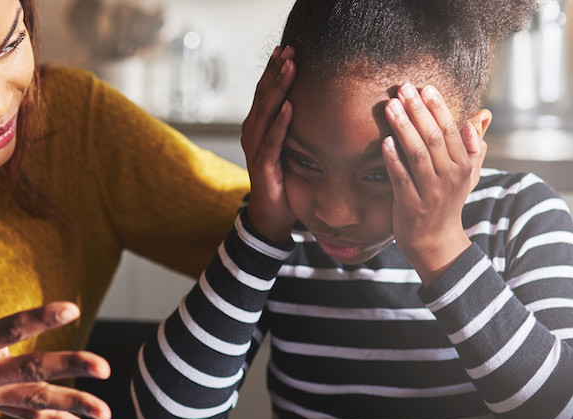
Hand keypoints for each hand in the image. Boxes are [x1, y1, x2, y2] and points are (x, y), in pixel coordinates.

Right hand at [0, 301, 111, 418]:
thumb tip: (2, 343)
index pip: (11, 329)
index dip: (41, 318)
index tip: (71, 310)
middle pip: (32, 371)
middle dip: (70, 368)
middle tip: (104, 368)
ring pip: (35, 400)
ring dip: (73, 404)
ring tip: (105, 413)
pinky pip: (24, 415)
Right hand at [241, 45, 296, 243]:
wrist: (271, 215)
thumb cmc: (283, 179)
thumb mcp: (290, 147)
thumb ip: (296, 126)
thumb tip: (319, 103)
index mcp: (258, 126)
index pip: (265, 92)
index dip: (273, 70)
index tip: (286, 49)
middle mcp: (252, 133)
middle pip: (263, 96)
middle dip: (275, 71)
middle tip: (288, 50)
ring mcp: (255, 149)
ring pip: (265, 113)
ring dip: (278, 89)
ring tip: (289, 69)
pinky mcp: (262, 166)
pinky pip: (271, 141)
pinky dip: (280, 124)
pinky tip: (289, 108)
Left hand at [382, 83, 485, 283]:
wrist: (435, 241)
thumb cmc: (448, 201)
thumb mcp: (467, 174)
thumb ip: (474, 145)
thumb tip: (481, 116)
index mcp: (463, 166)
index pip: (451, 131)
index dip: (437, 108)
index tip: (424, 87)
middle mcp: (450, 177)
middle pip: (434, 138)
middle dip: (418, 111)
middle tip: (403, 88)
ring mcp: (431, 192)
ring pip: (417, 155)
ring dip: (403, 128)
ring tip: (390, 106)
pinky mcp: (411, 206)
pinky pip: (401, 178)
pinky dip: (393, 159)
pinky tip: (384, 141)